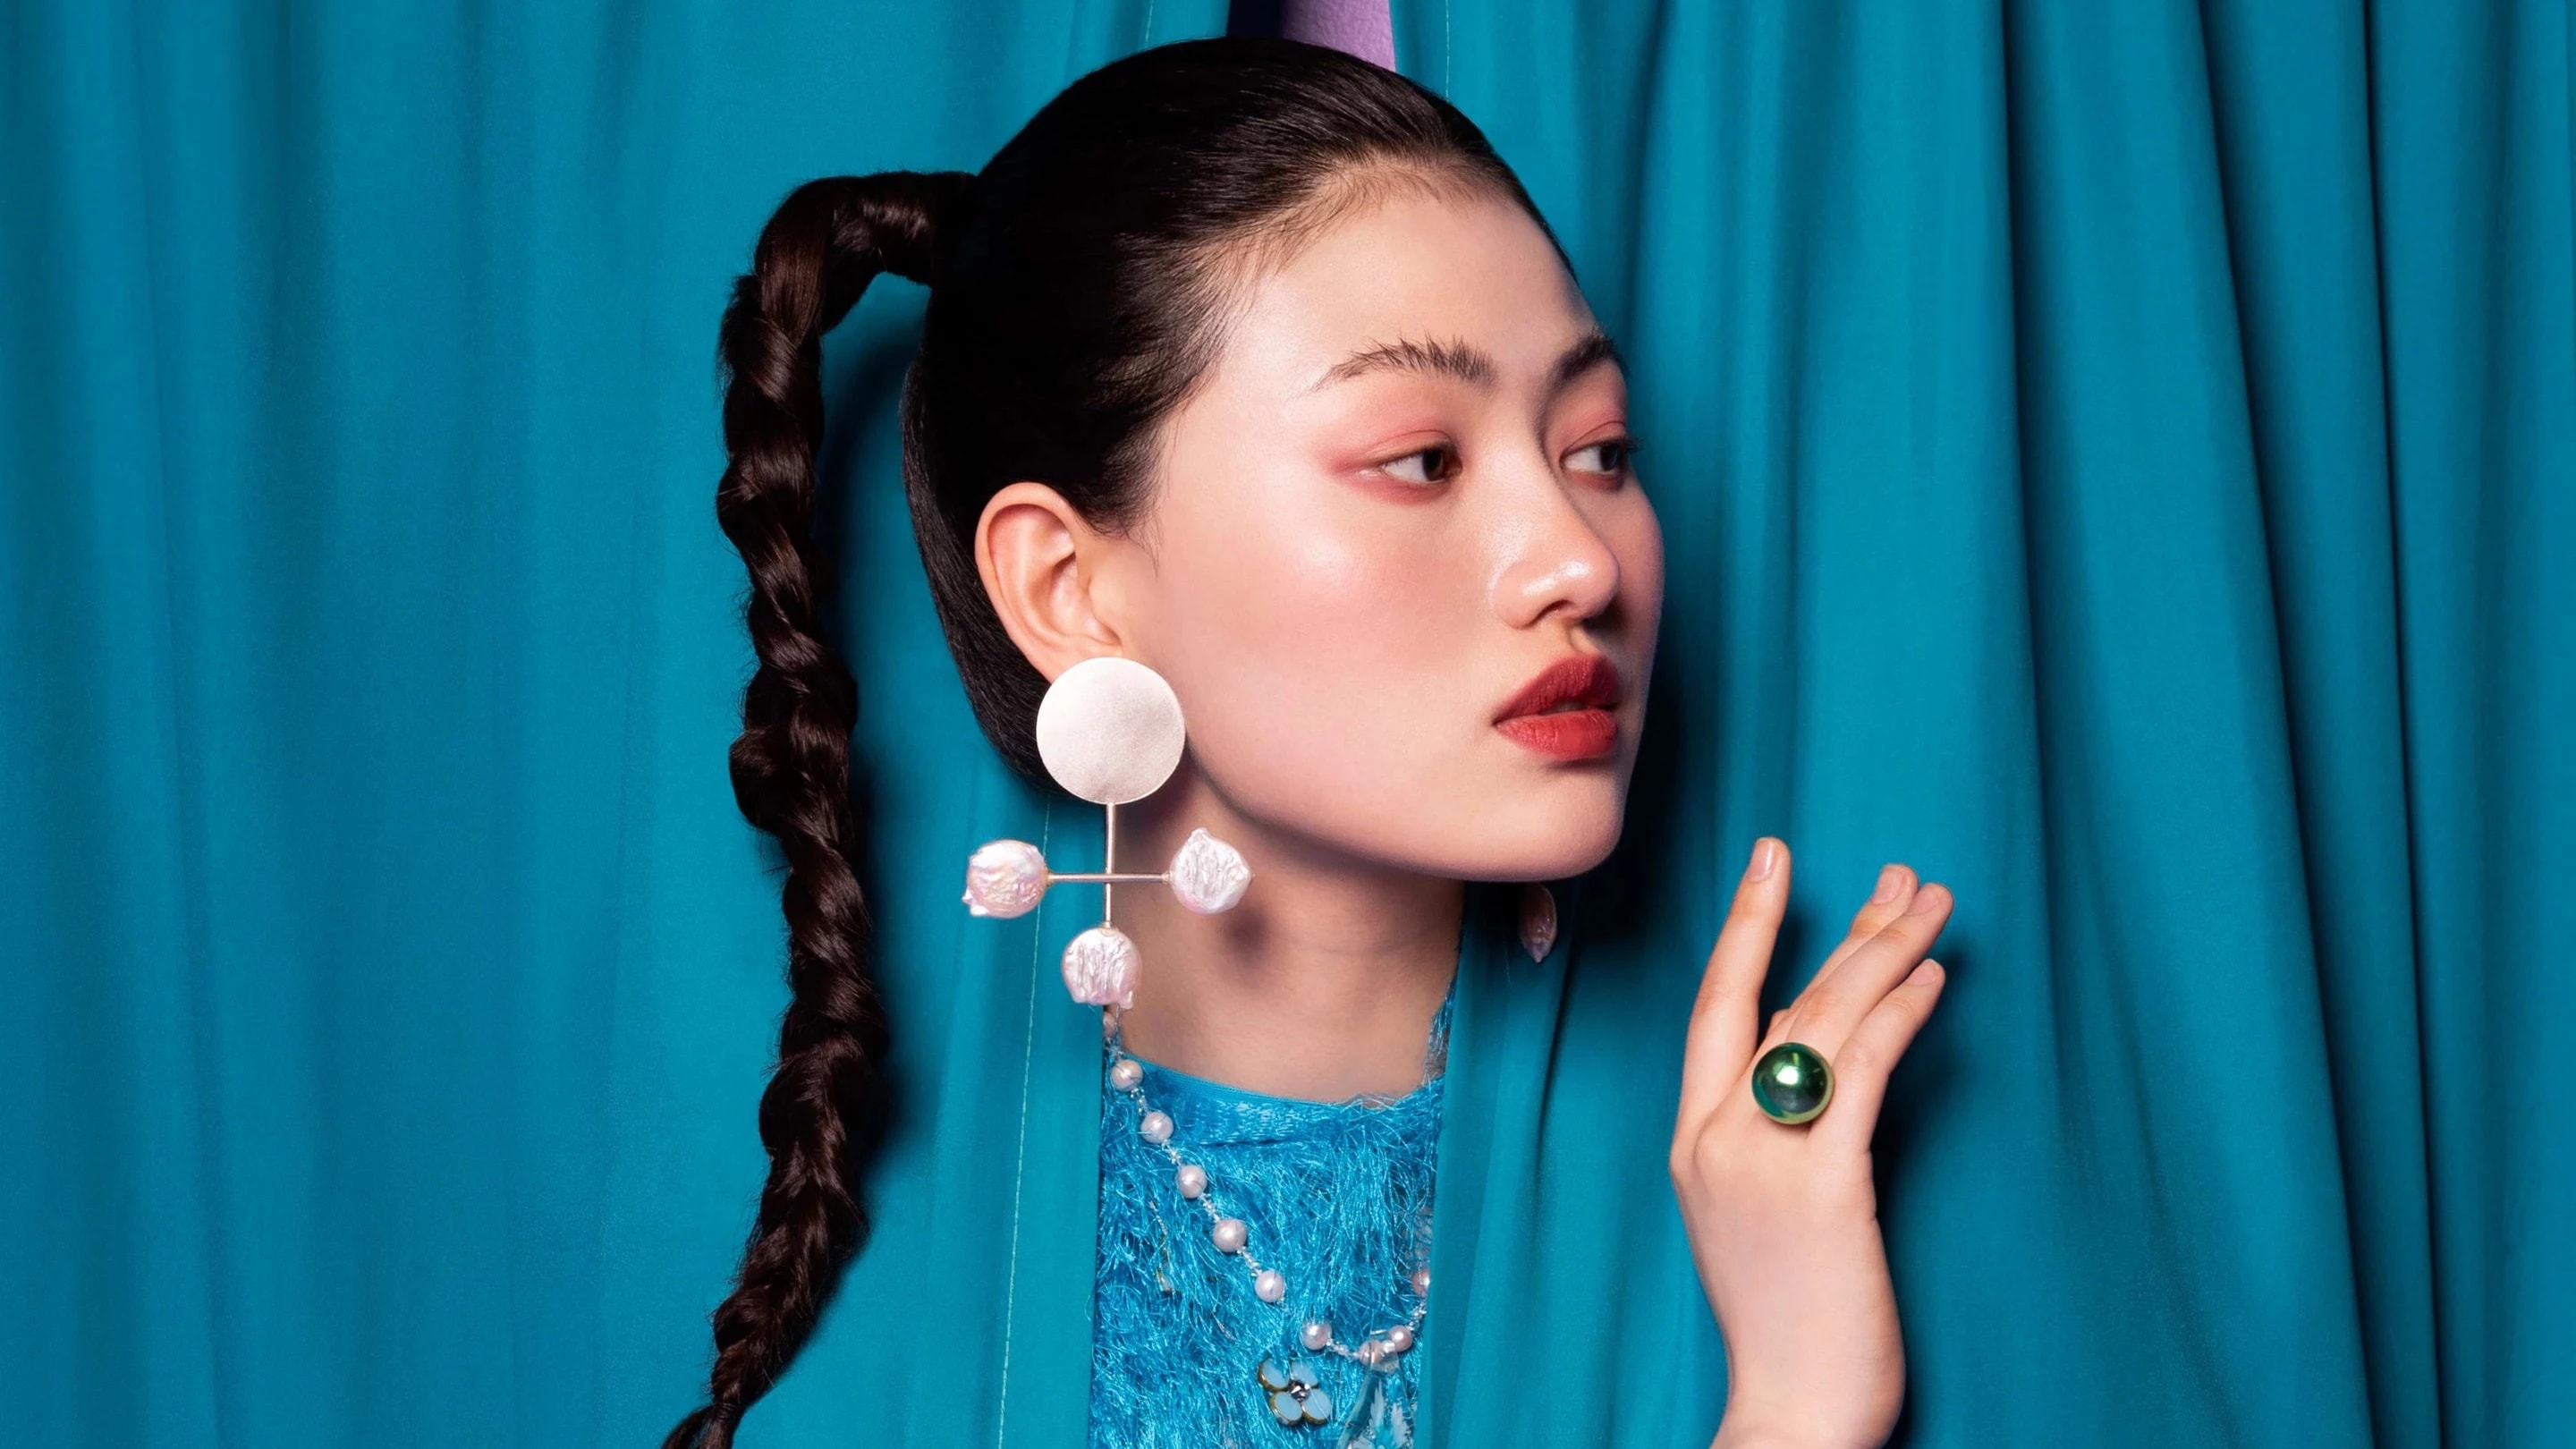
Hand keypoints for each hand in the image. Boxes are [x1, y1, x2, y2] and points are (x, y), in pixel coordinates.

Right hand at [1669, 837, 1952, 1448]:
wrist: (1791, 1406)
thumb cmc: (1788, 1321)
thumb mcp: (1757, 1213)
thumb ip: (1776, 1132)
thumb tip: (1819, 1051)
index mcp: (1693, 1141)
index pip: (1715, 1006)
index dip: (1747, 926)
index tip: (1777, 858)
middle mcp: (1717, 1138)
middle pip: (1785, 999)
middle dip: (1847, 927)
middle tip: (1902, 873)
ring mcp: (1763, 1160)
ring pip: (1826, 1023)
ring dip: (1887, 953)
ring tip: (1935, 905)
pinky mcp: (1823, 1187)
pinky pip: (1864, 1076)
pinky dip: (1900, 1016)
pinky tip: (1932, 978)